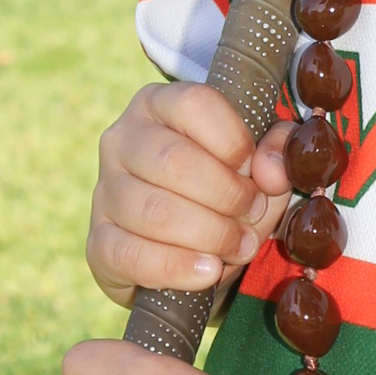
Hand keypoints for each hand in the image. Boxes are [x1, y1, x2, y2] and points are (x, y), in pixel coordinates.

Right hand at [88, 84, 292, 306]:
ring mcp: (105, 191)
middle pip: (174, 161)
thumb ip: (277, 152)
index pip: (195, 104)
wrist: (192, 250)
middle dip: (226, 195)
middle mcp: (122, 140)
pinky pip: (131, 254)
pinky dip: (177, 267)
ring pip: (154, 210)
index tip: (258, 173)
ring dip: (210, 235)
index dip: (235, 143)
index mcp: (159, 105)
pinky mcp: (98, 242)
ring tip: (240, 246)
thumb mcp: (261, 163)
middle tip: (253, 215)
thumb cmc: (226, 191)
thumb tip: (269, 171)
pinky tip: (208, 270)